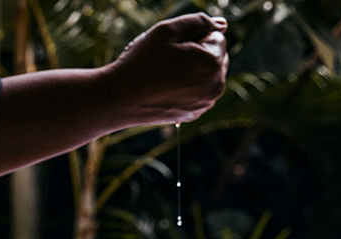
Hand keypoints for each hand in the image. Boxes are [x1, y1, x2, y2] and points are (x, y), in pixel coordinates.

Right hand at [102, 13, 228, 125]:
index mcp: (212, 63)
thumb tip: (222, 24)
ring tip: (165, 75)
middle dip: (199, 53)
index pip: (216, 36)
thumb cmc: (141, 62)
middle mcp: (216, 86)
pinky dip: (187, 86)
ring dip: (194, 70)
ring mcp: (206, 103)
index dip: (192, 37)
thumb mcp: (166, 30)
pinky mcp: (194, 113)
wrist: (118, 99)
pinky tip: (166, 88)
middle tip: (167, 61)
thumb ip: (198, 21)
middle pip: (216, 56)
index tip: (171, 49)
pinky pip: (198, 91)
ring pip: (207, 75)